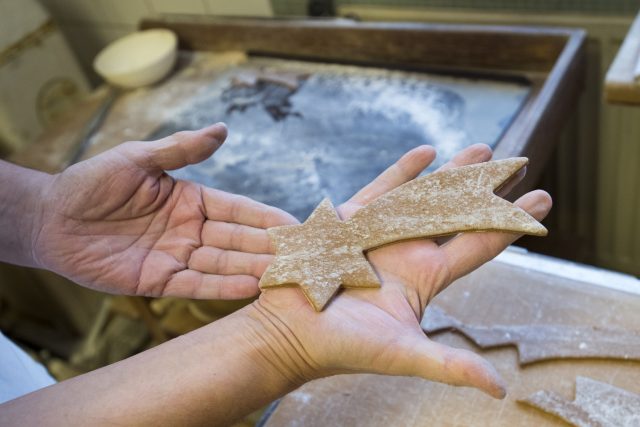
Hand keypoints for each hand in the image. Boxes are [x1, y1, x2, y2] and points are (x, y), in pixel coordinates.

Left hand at [33, 123, 295, 298]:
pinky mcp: (158, 281)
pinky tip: (250, 288)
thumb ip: (181, 148)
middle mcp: (190, 230)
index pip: (238, 209)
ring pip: (223, 265)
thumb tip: (223, 129)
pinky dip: (223, 288)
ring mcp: (176, 257)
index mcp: (191, 199)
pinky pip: (196, 286)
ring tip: (285, 275)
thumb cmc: (91, 182)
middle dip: (268, 247)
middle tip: (303, 256)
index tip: (295, 224)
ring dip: (253, 269)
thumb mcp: (138, 158)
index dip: (265, 217)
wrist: (51, 218)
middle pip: (237, 240)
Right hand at [249, 144, 551, 397]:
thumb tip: (500, 389)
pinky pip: (382, 188)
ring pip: (425, 195)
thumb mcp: (402, 354)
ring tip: (480, 149)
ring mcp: (381, 233)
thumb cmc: (342, 348)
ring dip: (453, 173)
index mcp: (424, 277)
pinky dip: (404, 171)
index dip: (511, 223)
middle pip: (459, 213)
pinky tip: (426, 153)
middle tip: (516, 163)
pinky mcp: (350, 221)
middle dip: (487, 189)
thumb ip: (449, 364)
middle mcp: (408, 251)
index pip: (479, 245)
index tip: (543, 201)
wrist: (288, 332)